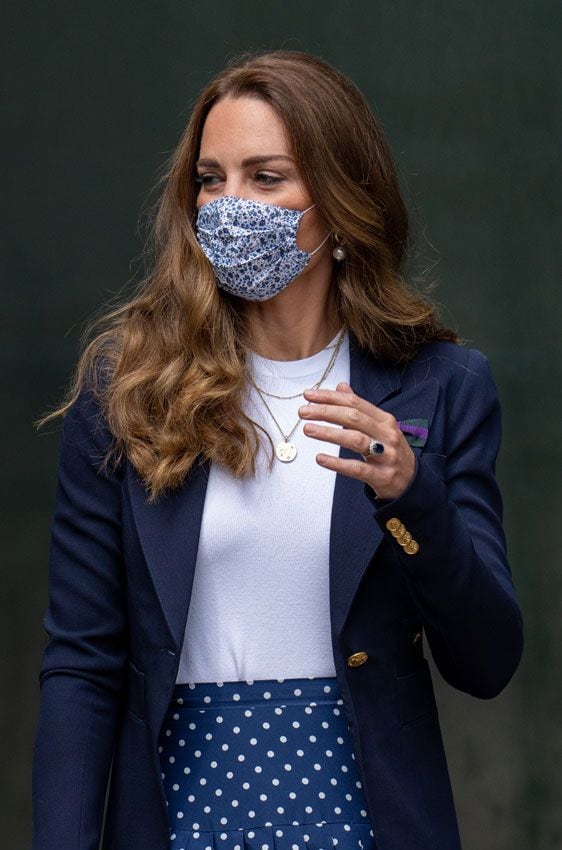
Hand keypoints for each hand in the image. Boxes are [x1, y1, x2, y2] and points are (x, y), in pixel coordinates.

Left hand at [298, 381, 415, 499]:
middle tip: (304, 411)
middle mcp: (386, 435)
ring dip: (329, 433)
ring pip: (355, 439)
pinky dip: (337, 463)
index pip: (354, 402)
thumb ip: (360, 408)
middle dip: (326, 411)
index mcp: (384, 420)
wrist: (412, 482)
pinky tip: (320, 458)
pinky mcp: (381, 476)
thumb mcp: (380, 427)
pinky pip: (356, 468)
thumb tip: (342, 387)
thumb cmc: (391, 452)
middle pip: (353, 417)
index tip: (309, 395)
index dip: (330, 397)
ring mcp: (385, 456)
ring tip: (308, 429)